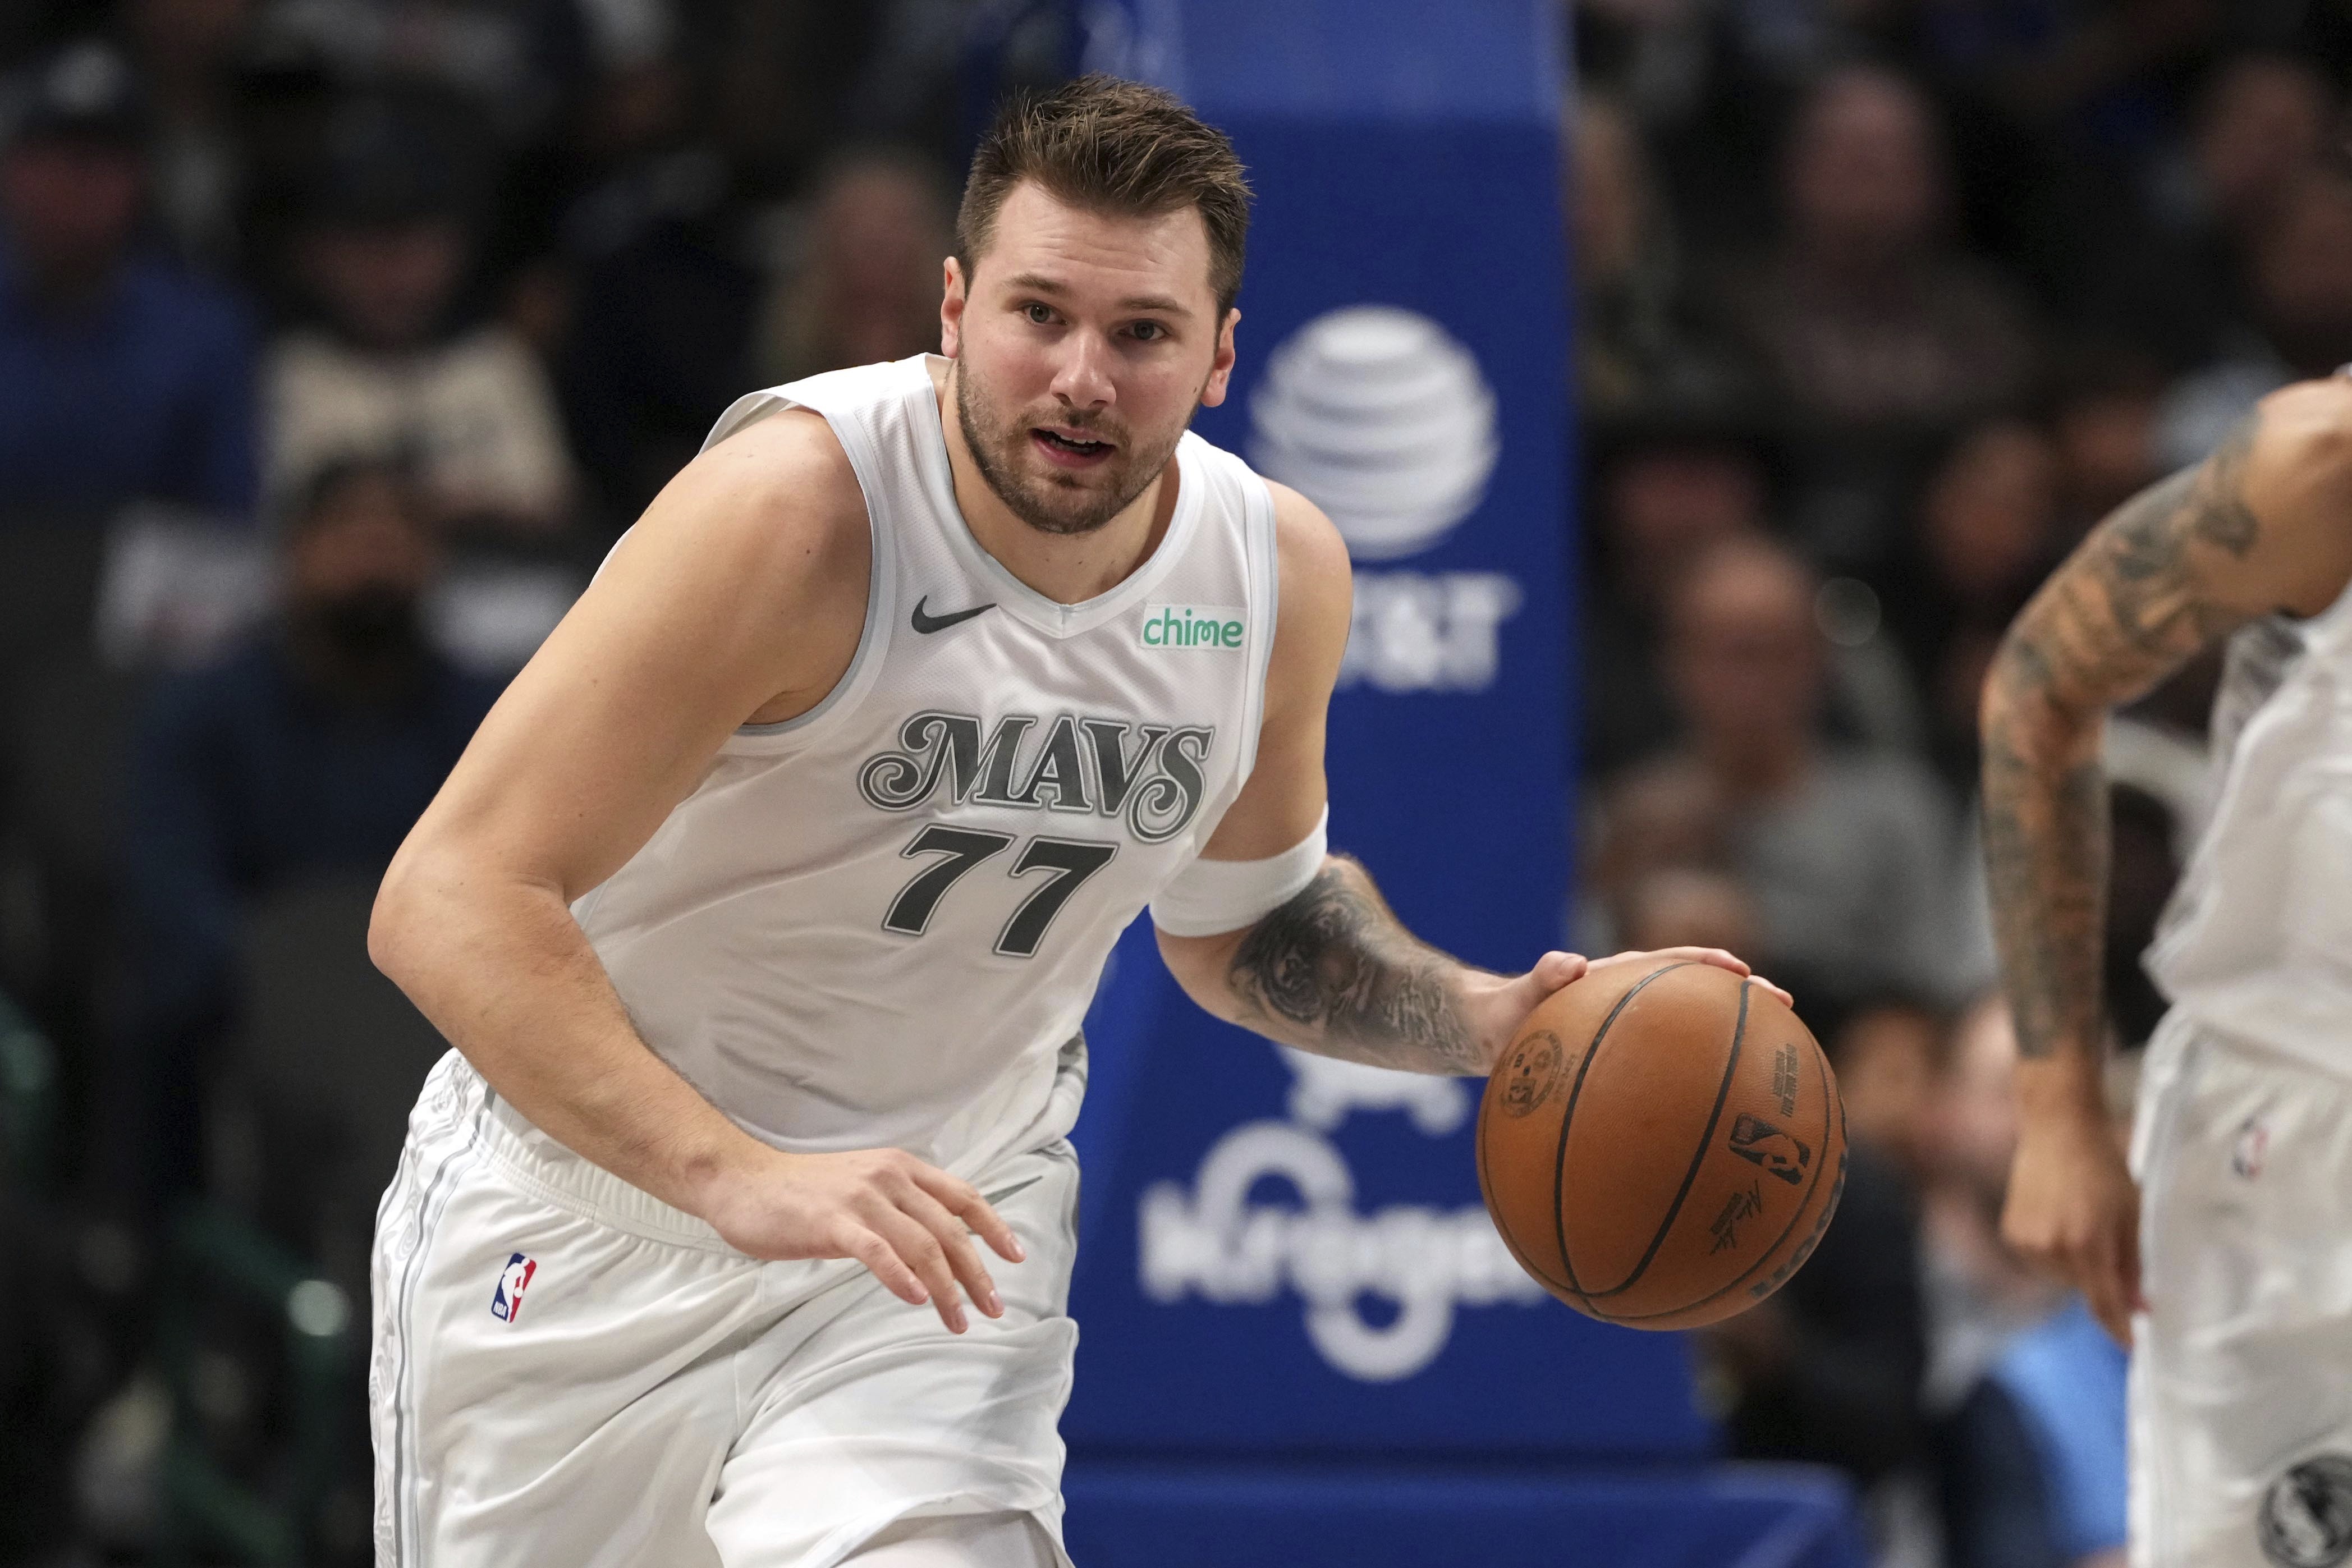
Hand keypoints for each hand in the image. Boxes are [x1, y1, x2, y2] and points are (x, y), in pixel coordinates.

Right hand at [698, 1147, 1024, 1332]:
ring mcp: (861, 1199)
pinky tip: (916, 1299)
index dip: (994, 1226)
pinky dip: (900, 1276)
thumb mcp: (863, 1188)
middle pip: (949, 1228)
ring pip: (921, 1245)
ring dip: (946, 1288)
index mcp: (901, 1168)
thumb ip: (899, 1208)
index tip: (1016, 1257)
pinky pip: (877, 1251)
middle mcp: (889, 1178)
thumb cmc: (803, 1192)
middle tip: (993, 1307)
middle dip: (977, 1272)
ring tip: (958, 1320)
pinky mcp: (832, 1222)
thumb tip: (936, 1246)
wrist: (743, 1182)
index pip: (963, 1196)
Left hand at [1470, 947, 1789, 1070]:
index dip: (1712, 967)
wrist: (1486, 1035)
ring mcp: (1635, 1036)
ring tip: (1774, 1067)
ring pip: (1691, 1037)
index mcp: (1618, 978)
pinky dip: (1694, 1087)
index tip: (1748, 977)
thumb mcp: (1515, 997)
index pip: (1675, 963)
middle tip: (1785, 1010)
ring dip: (1730, 1044)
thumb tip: (1569, 964)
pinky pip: (1666, 1074)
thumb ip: (1539, 979)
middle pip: (1699, 997)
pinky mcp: (1626, 1064)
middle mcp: (1635, 1004)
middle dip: (1743, 1000)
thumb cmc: (1501, 1013)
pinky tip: (1716, 1126)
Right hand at [2002, 1102, 2143, 1345]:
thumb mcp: (2130, 1214)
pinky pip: (2038, 1261)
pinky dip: (2052, 1253)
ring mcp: (2026, 1241)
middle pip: (2082, 1288)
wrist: (2057, 1130)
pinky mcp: (2011, 1232)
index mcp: (2087, 1243)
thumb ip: (2133, 1263)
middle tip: (2108, 1245)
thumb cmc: (2103, 1167)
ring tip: (2080, 1226)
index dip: (2118, 1327)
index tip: (2132, 1346)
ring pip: (2058, 1277)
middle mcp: (2051, 1248)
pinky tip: (2059, 1222)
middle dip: (2099, 1279)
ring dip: (2074, 1266)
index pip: (2103, 1302)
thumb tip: (2140, 1306)